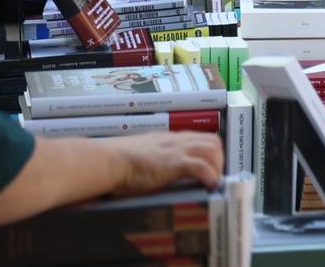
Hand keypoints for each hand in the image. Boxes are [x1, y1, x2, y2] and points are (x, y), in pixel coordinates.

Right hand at [100, 131, 222, 195]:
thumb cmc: (114, 161)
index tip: (208, 166)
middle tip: (213, 175)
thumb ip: (150, 159)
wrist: (106, 160)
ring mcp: (177, 150)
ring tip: (212, 182)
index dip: (208, 152)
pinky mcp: (175, 163)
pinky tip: (208, 186)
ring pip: (212, 149)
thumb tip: (150, 172)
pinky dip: (209, 176)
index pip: (198, 138)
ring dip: (217, 166)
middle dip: (218, 158)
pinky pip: (202, 167)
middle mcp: (175, 141)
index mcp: (167, 139)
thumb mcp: (139, 155)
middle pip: (212, 141)